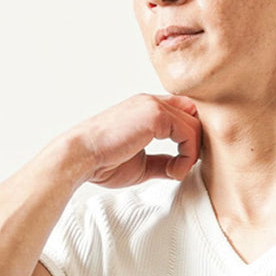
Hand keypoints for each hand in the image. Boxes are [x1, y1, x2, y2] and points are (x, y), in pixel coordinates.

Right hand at [65, 92, 200, 188]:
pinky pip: (189, 133)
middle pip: (193, 116)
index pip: (182, 112)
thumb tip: (178, 167)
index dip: (189, 136)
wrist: (80, 157)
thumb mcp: (141, 164)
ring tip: (176, 173)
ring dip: (192, 154)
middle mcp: (151, 102)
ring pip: (195, 125)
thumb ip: (162, 161)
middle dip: (195, 144)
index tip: (182, 162)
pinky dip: (188, 156)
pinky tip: (174, 171)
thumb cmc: (102, 162)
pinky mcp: (156, 114)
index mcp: (145, 110)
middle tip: (182, 168)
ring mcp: (153, 105)